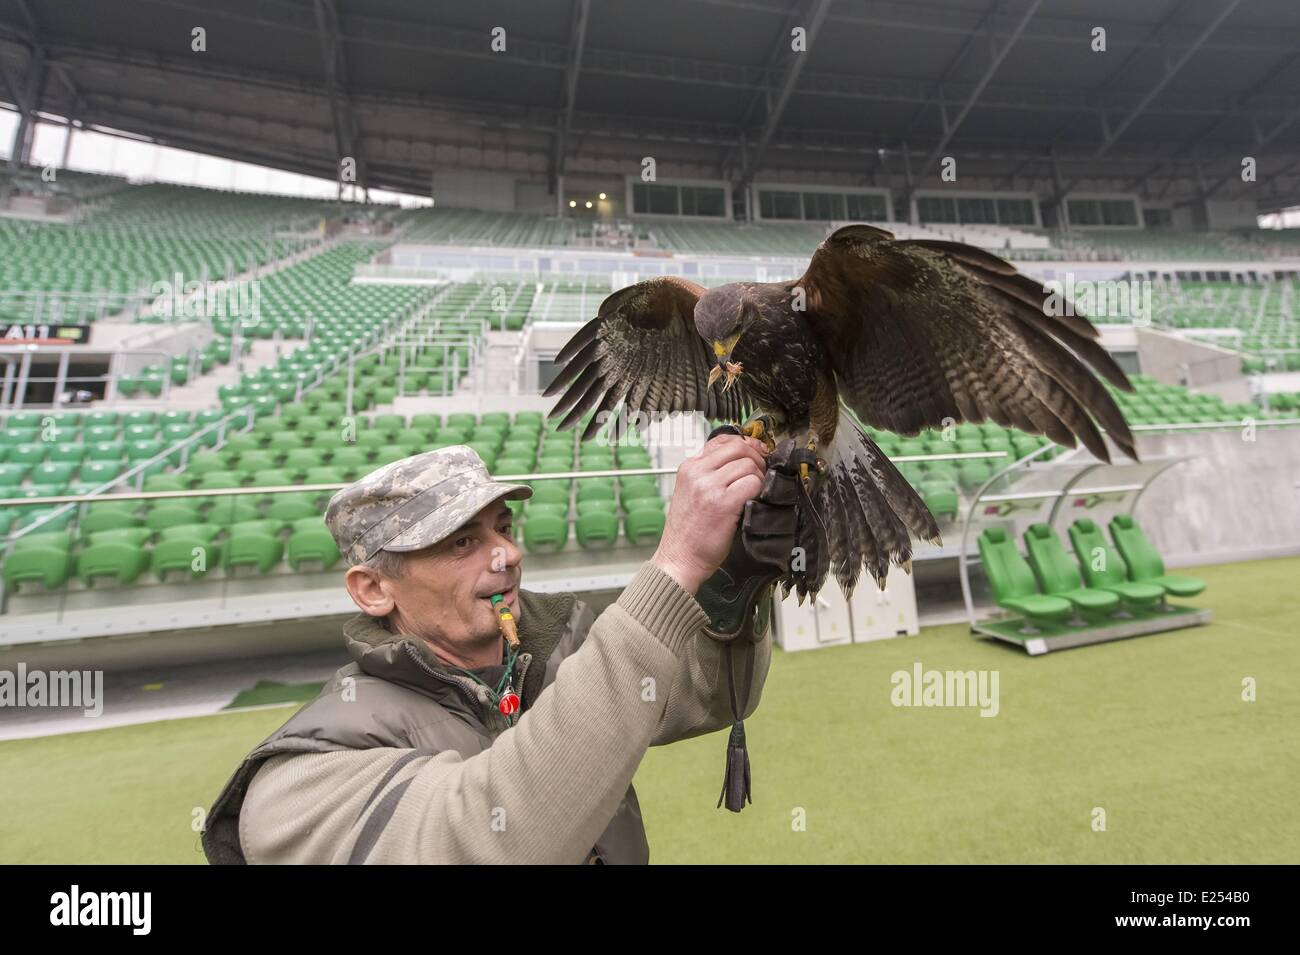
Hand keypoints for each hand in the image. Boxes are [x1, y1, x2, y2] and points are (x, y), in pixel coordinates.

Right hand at [651, 434, 768, 593]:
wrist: (679, 559)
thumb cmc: (688, 532)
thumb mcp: (690, 493)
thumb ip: (709, 474)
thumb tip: (741, 460)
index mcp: (689, 467)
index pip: (722, 440)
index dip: (745, 444)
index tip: (756, 453)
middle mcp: (697, 472)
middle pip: (739, 448)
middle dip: (756, 458)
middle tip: (761, 473)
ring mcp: (709, 486)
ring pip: (748, 465)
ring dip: (758, 477)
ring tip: (754, 492)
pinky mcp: (723, 503)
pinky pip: (752, 483)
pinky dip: (758, 490)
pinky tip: (753, 502)